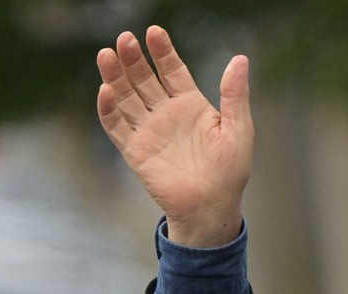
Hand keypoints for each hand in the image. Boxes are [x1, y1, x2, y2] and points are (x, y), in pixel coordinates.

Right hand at [96, 26, 253, 247]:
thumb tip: (241, 58)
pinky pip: (117, 127)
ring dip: (115, 76)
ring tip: (106, 54)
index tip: (154, 31)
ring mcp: (148, 131)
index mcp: (190, 104)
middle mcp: (166, 113)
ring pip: (126, 97)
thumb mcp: (238, 129)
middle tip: (125, 38)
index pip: (172, 70)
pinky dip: (108, 110)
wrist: (212, 207)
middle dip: (134, 59)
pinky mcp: (135, 151)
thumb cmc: (230, 171)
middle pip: (144, 79)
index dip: (163, 51)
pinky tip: (106, 91)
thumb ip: (235, 95)